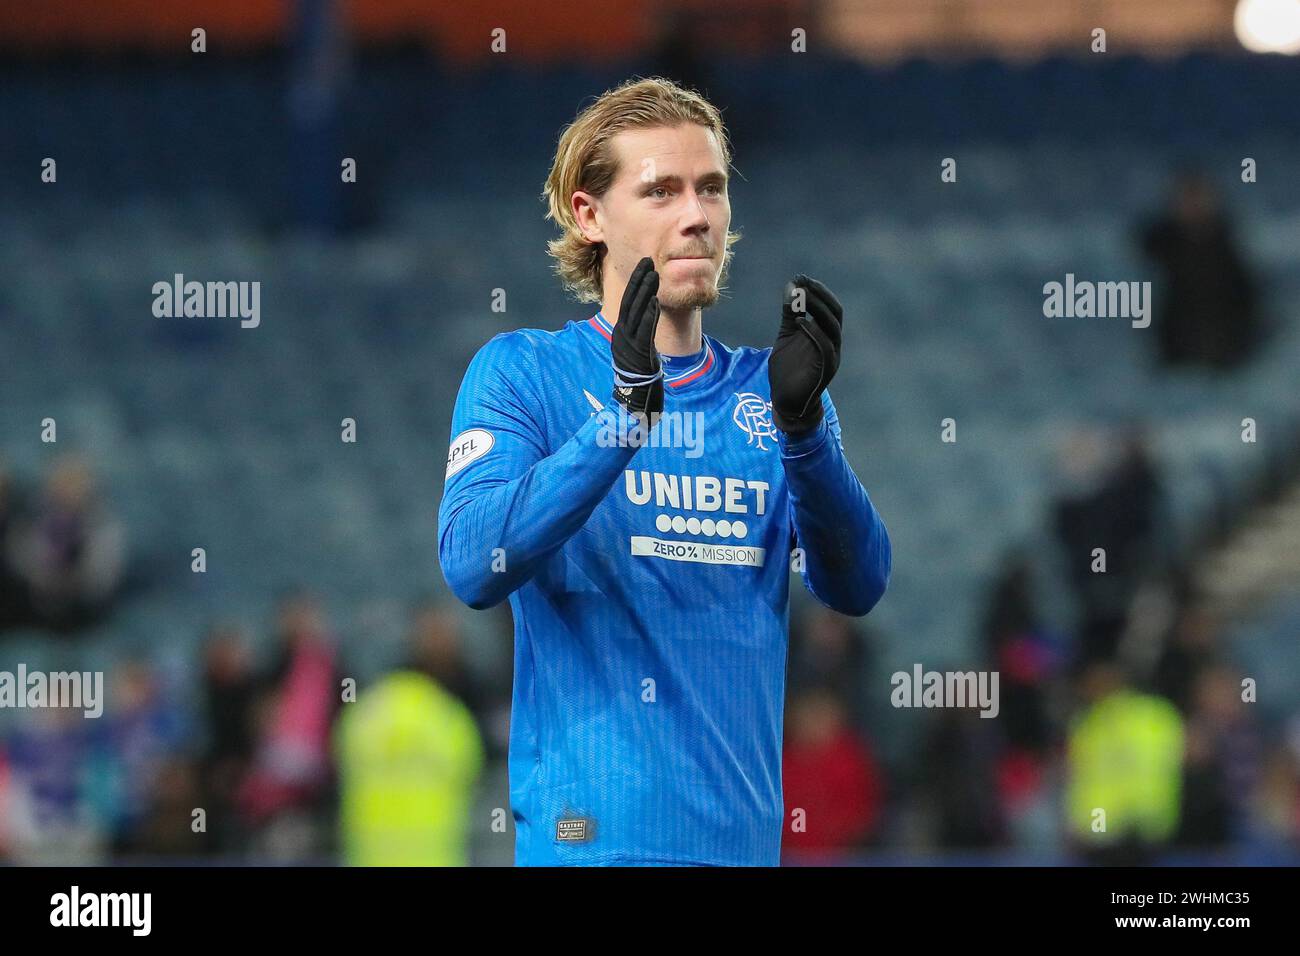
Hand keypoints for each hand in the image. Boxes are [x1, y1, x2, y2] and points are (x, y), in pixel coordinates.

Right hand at [610, 256, 663, 417]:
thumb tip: (650, 310)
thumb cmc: (640, 379)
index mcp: (622, 334)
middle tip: (647, 260)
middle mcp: (622, 337)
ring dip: (644, 293)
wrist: (633, 405)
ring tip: (653, 274)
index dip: (636, 283)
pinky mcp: (638, 356)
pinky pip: (643, 333)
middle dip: (639, 281)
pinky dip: (647, 317)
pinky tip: (653, 302)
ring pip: (635, 314)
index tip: (644, 265)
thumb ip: (643, 331)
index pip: (628, 303)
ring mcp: (628, 346)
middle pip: (629, 303)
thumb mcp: (640, 350)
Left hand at [768, 274, 842, 433]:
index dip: (817, 291)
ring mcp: (832, 357)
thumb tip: (791, 287)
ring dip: (817, 309)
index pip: (829, 307)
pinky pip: (825, 347)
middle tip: (803, 281)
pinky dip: (813, 332)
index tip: (800, 277)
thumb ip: (790, 315)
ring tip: (800, 295)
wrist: (786, 402)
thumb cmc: (788, 370)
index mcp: (825, 334)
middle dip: (820, 295)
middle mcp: (833, 343)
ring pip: (832, 328)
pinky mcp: (825, 370)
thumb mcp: (786, 337)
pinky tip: (799, 321)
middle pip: (835, 313)